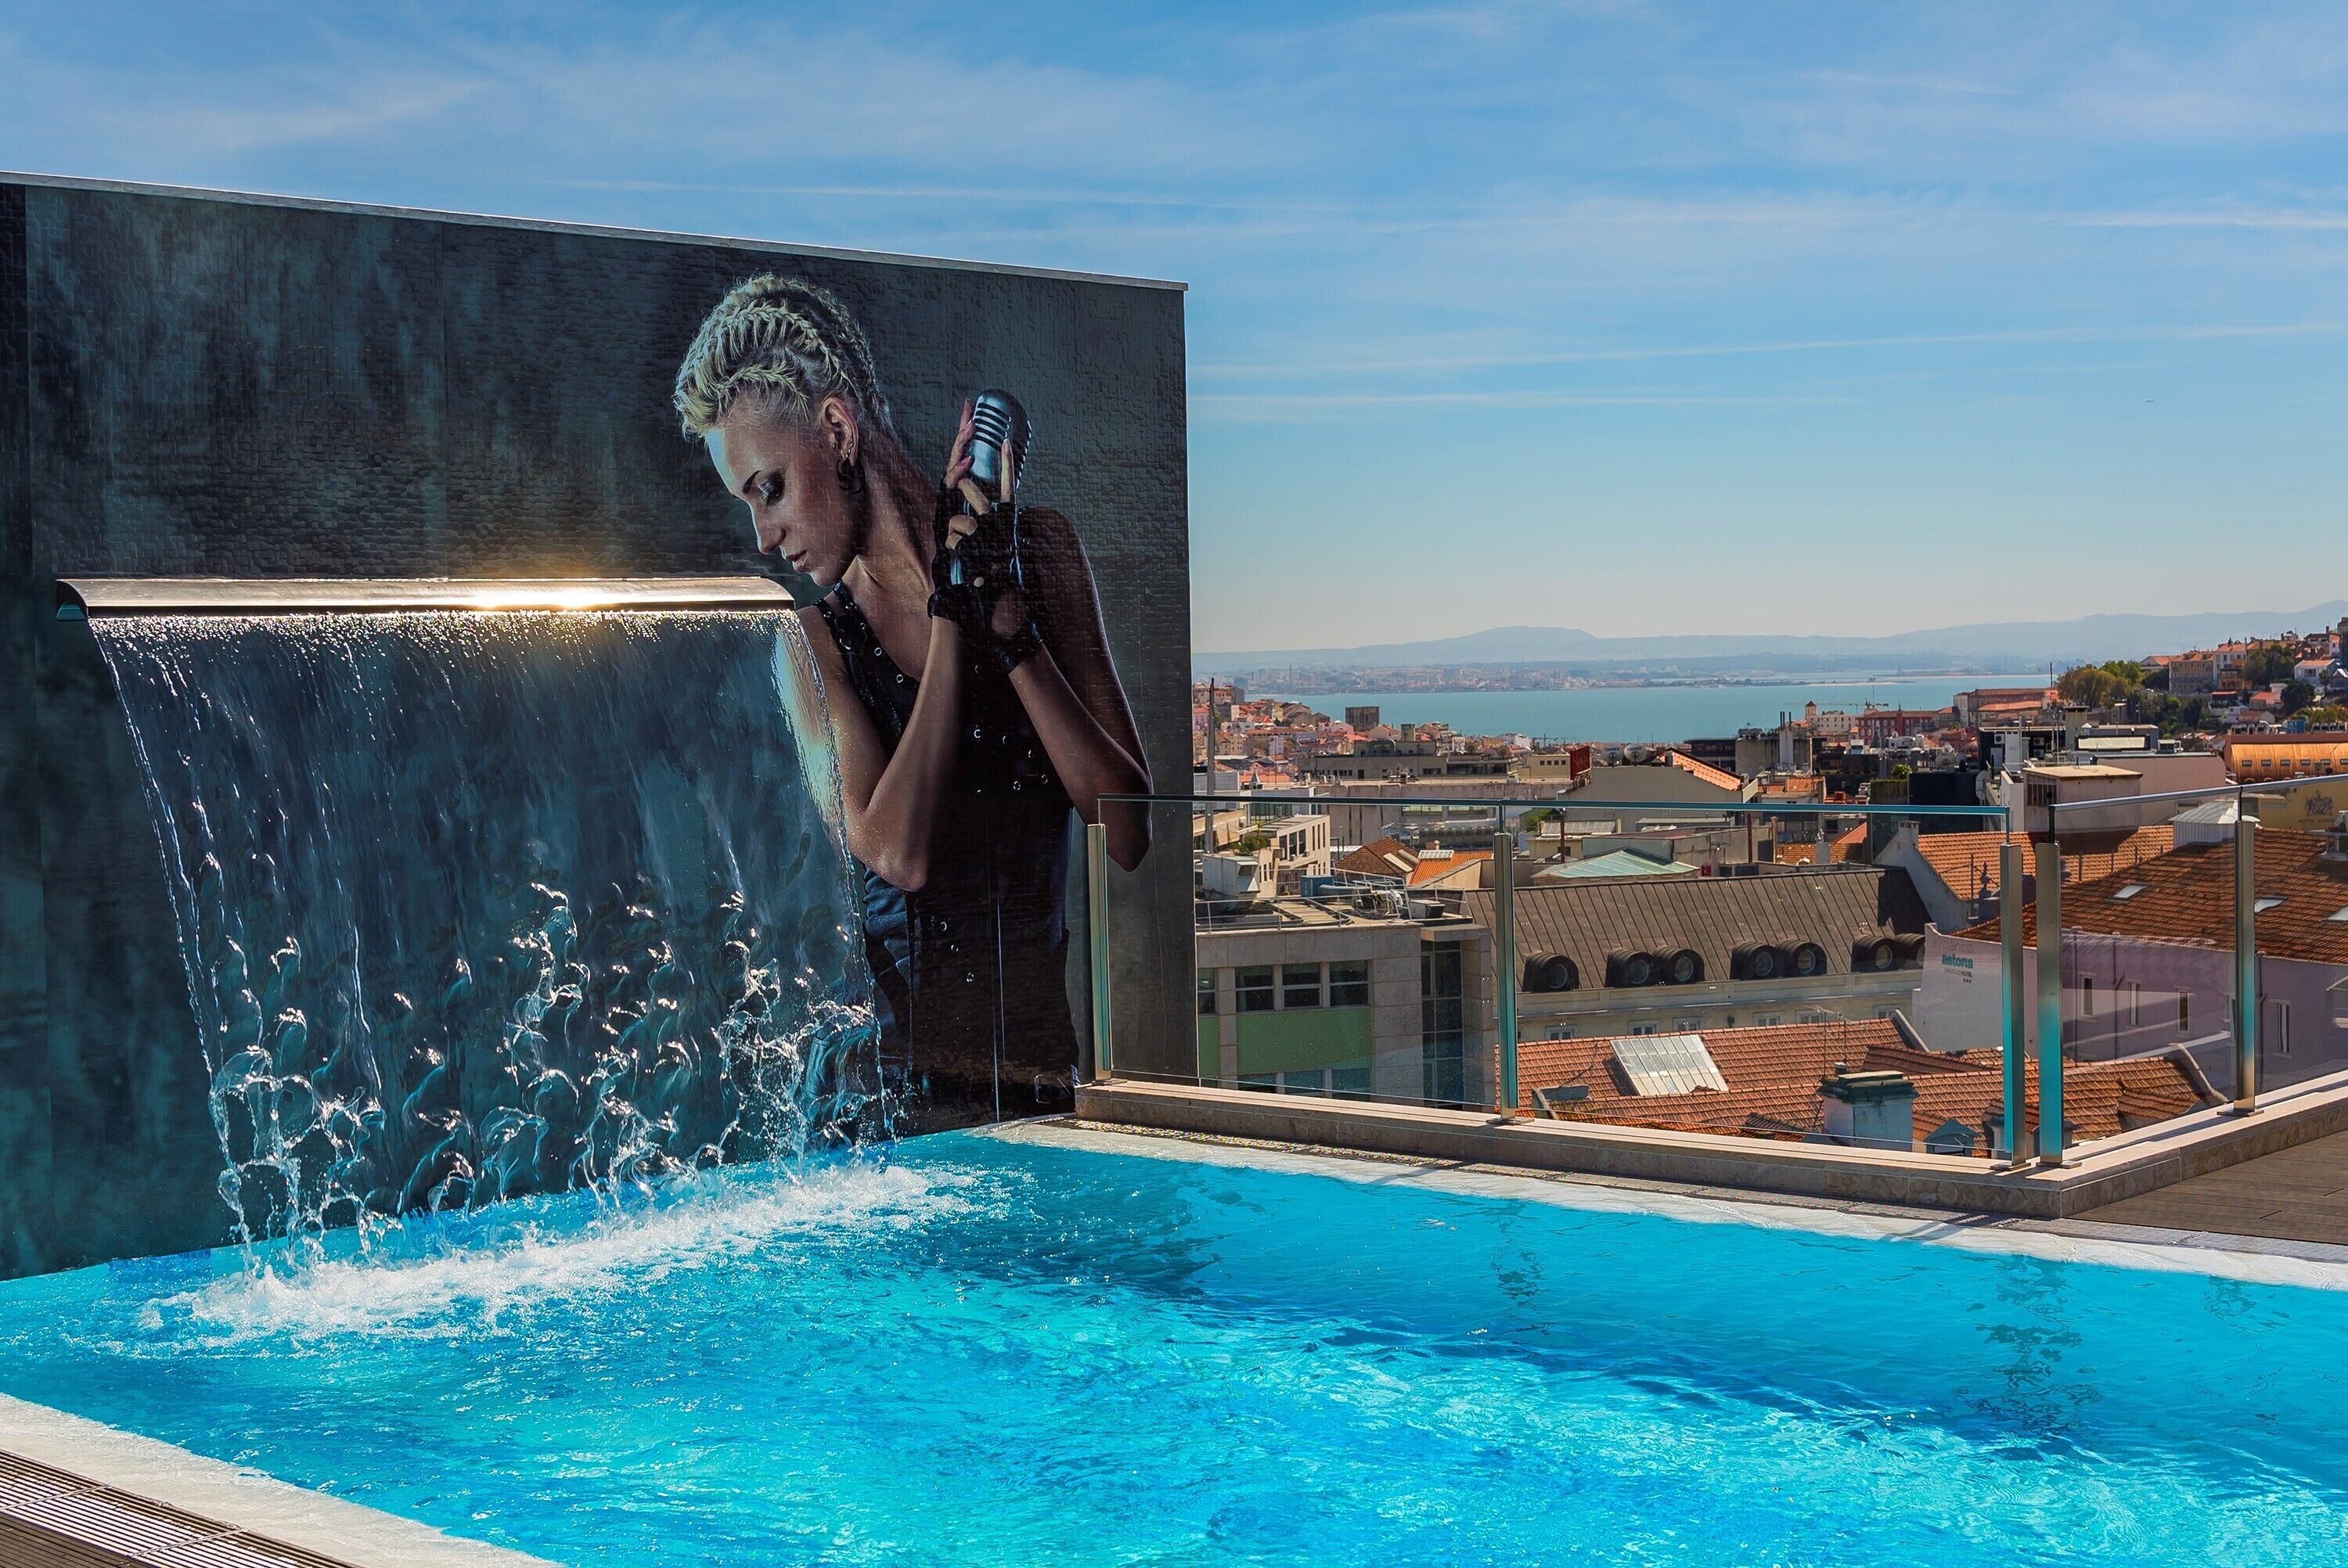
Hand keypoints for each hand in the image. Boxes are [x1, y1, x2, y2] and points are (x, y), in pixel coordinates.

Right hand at [928, 401, 1025, 638]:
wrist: (965, 600)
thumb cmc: (979, 577)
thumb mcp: (992, 543)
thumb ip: (992, 524)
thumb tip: (1005, 507)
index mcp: (961, 507)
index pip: (963, 469)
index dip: (968, 445)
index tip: (974, 419)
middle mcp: (950, 507)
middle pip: (954, 463)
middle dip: (962, 434)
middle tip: (969, 408)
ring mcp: (946, 514)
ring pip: (951, 474)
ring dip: (961, 448)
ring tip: (970, 425)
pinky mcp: (945, 521)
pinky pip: (951, 493)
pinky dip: (959, 475)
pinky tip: (968, 460)